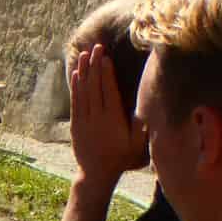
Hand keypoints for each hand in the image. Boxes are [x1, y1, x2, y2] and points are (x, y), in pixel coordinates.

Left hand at [70, 45, 147, 182]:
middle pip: (94, 86)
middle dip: (94, 65)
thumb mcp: (136, 143)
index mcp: (112, 119)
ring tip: (84, 55)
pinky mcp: (75, 124)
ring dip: (83, 72)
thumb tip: (146, 106)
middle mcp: (96, 117)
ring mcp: (84, 120)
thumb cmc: (121, 158)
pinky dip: (75, 87)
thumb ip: (140, 125)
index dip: (105, 73)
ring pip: (83, 91)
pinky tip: (76, 75)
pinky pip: (75, 102)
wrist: (96, 173)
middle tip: (95, 47)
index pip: (108, 91)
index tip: (105, 57)